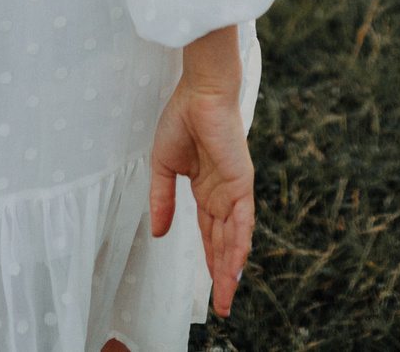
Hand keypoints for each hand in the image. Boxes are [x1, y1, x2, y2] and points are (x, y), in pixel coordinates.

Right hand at [147, 28, 252, 316]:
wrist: (199, 91)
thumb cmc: (181, 118)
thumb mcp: (163, 167)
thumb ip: (162, 200)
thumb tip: (157, 232)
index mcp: (207, 190)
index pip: (210, 234)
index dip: (210, 261)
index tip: (209, 290)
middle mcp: (224, 195)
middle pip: (224, 243)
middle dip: (222, 275)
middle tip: (222, 307)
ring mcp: (235, 190)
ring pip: (235, 239)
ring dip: (230, 269)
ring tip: (226, 299)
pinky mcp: (242, 183)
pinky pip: (242, 221)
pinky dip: (238, 246)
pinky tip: (234, 269)